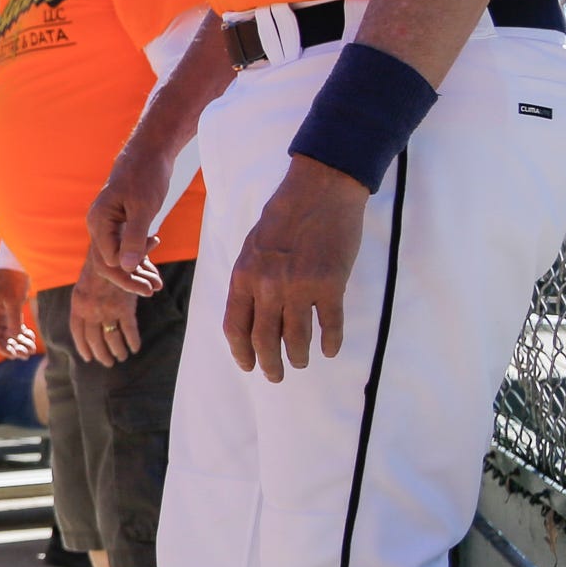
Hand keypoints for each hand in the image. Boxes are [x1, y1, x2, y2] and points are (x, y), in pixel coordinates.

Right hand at [0, 265, 36, 359]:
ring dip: (20, 342)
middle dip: (14, 347)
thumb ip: (14, 321)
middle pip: (2, 338)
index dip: (2, 348)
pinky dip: (23, 334)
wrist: (16, 266)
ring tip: (32, 348)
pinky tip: (31, 338)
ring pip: (10, 334)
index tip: (14, 356)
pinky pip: (15, 327)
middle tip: (27, 355)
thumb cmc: (12, 282)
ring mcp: (3, 314)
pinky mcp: (11, 311)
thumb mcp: (13, 301)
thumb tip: (15, 338)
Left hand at [66, 269, 145, 367]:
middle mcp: (90, 310)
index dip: (82, 347)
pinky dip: (132, 341)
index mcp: (77, 305)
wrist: (111, 253)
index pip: (77, 332)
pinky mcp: (124, 307)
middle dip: (101, 354)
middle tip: (108, 362)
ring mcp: (107, 310)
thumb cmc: (98, 271)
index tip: (88, 358)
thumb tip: (85, 324)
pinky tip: (135, 348)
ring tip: (121, 357)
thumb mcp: (82, 288)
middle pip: (94, 340)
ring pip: (111, 338)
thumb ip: (83, 306)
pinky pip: (129, 331)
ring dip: (117, 351)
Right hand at [85, 147, 172, 296]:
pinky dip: (139, 258)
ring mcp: (109, 224)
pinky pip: (125, 247)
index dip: (127, 274)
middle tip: (154, 290)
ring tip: (157, 285)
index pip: (107, 260)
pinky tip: (153, 267)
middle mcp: (99, 225)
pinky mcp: (120, 222)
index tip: (150, 279)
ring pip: (118, 256)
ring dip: (136, 271)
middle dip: (130, 278)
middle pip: (109, 262)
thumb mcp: (144, 208)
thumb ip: (134, 237)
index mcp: (99, 221)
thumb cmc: (146, 176)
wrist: (150, 153)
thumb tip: (127, 267)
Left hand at [223, 156, 370, 381]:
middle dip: (269, 364)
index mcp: (244, 275)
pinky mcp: (331, 285)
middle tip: (276, 377)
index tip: (248, 365)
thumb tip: (250, 312)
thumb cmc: (285, 215)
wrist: (320, 189)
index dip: (240, 352)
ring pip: (296, 339)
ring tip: (302, 362)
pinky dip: (330, 342)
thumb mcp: (253, 246)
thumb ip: (250, 278)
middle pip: (264, 340)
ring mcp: (300, 287)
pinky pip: (330, 326)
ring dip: (299, 357)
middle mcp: (268, 285)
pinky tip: (330, 349)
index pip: (235, 326)